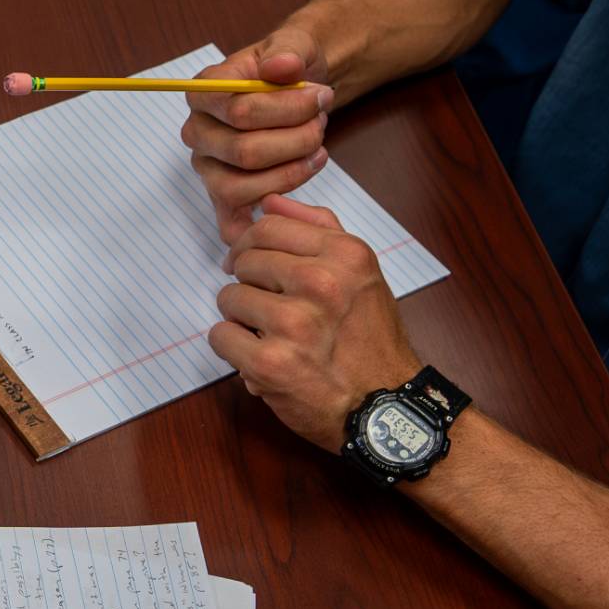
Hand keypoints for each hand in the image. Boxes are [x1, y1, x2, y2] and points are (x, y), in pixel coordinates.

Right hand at [182, 28, 333, 246]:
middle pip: (245, 151)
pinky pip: (235, 217)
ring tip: (316, 149)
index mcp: (204, 92)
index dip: (286, 109)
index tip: (319, 97)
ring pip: (244, 185)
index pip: (238, 110)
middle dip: (295, 140)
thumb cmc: (290, 69)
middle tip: (320, 124)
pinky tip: (297, 188)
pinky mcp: (222, 194)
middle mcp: (197, 131)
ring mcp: (207, 166)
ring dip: (291, 171)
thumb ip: (288, 51)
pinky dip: (266, 209)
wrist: (299, 88)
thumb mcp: (295, 45)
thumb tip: (280, 65)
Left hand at [208, 193, 421, 450]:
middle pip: (244, 260)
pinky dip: (234, 348)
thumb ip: (319, 228)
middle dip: (248, 283)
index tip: (251, 262)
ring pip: (228, 297)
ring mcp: (295, 324)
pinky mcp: (272, 363)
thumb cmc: (371, 339)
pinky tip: (258, 356)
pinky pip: (221, 336)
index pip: (268, 225)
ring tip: (268, 333)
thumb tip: (270, 201)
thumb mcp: (361, 273)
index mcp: (344, 256)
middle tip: (267, 306)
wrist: (387, 407)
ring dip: (240, 317)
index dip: (252, 244)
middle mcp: (322, 284)